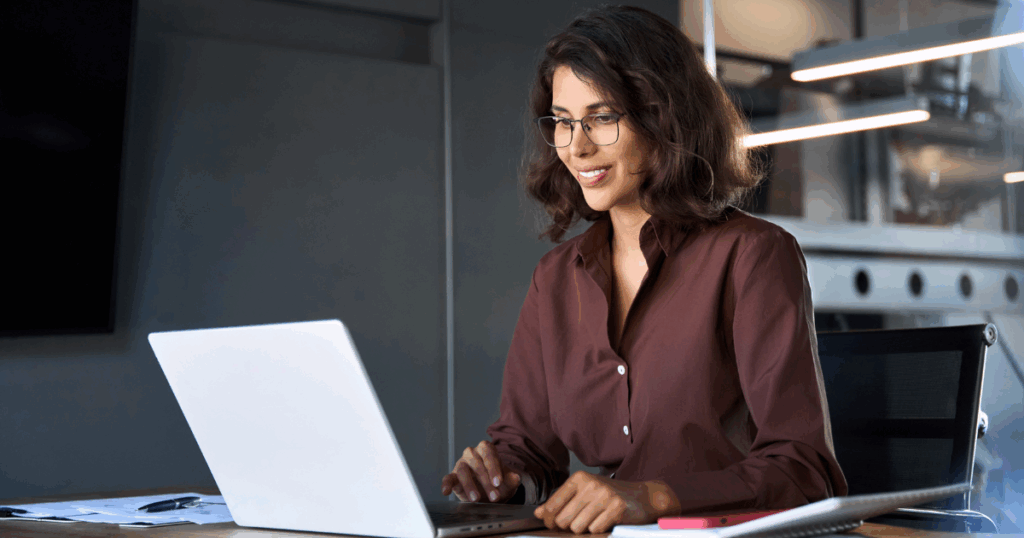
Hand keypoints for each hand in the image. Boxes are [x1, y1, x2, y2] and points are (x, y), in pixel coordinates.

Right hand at [441, 440, 521, 502]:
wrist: (490, 491)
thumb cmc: (498, 482)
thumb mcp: (508, 481)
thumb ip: (512, 479)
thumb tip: (516, 478)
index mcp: (486, 449)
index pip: (489, 454)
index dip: (494, 468)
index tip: (498, 482)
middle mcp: (472, 453)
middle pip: (477, 464)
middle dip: (486, 481)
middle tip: (494, 496)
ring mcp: (461, 464)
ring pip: (463, 471)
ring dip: (469, 485)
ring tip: (476, 499)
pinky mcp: (453, 475)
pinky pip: (448, 478)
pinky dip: (446, 484)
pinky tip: (446, 491)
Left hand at [534, 471, 680, 533]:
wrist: (644, 496)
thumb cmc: (610, 495)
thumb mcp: (584, 493)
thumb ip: (561, 501)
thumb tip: (538, 513)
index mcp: (578, 479)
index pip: (552, 505)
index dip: (549, 519)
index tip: (552, 524)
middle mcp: (590, 485)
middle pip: (563, 520)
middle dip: (567, 527)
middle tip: (578, 523)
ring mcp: (604, 496)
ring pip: (577, 527)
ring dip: (584, 529)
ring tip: (594, 520)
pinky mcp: (616, 509)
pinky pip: (595, 530)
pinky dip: (598, 530)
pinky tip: (606, 522)